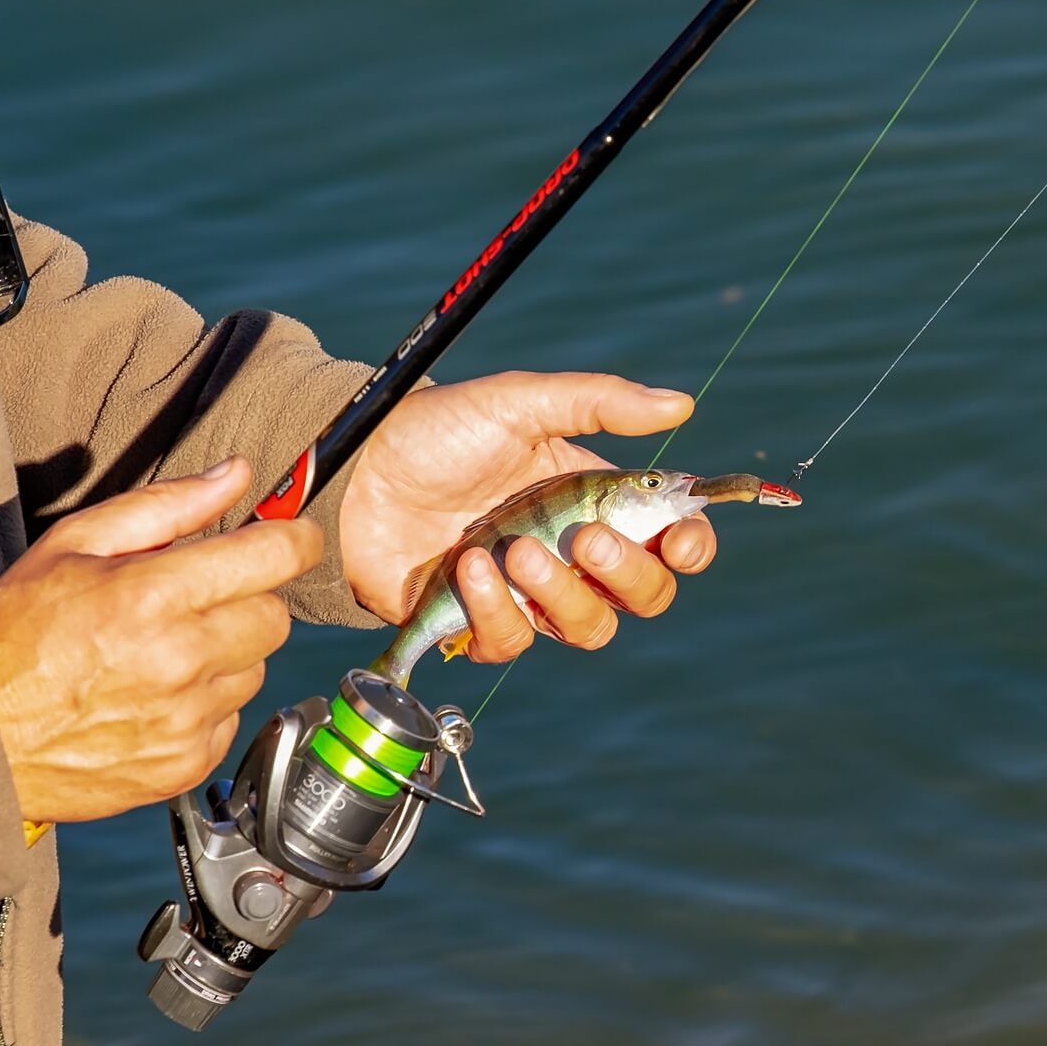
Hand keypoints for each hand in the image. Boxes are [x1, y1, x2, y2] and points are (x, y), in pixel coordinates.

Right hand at [0, 458, 320, 823]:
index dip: (296, 538)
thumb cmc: (16, 634)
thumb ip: (166, 505)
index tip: (295, 536)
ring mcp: (187, 717)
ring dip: (227, 655)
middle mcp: (180, 659)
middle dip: (248, 599)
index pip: (274, 556)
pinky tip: (158, 696)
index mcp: (153, 595)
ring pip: (256, 668)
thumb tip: (236, 474)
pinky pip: (232, 716)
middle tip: (197, 601)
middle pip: (275, 616)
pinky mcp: (189, 761)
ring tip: (164, 653)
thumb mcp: (75, 545)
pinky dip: (207, 704)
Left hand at [338, 372, 716, 660]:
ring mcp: (528, 594)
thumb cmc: (438, 431)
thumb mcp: (519, 403)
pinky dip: (495, 610)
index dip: (689, 548)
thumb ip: (600, 403)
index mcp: (596, 500)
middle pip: (644, 596)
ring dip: (561, 593)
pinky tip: (468, 567)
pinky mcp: (478, 624)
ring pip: (589, 629)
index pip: (670, 541)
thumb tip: (681, 404)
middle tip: (586, 537)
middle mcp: (572, 554)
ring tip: (515, 548)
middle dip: (628, 574)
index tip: (681, 539)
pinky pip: (514, 643)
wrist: (356, 471)